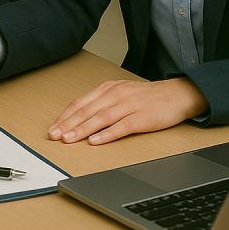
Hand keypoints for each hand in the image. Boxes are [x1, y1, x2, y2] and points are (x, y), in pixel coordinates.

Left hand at [47, 77, 208, 145]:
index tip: (53, 128)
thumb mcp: (120, 93)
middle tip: (54, 135)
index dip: (65, 116)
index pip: (81, 103)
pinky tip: (96, 141)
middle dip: (68, 124)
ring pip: (101, 118)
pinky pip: (121, 127)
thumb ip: (101, 103)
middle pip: (87, 110)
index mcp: (108, 88)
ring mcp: (129, 105)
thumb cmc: (146, 96)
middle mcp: (116, 95)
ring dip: (83, 130)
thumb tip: (79, 118)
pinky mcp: (142, 117)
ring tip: (69, 139)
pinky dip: (107, 134)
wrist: (176, 94)